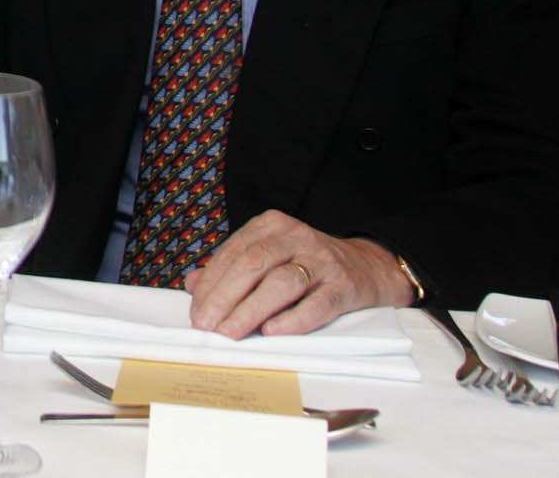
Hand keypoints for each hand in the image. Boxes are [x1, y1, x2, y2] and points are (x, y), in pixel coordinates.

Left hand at [184, 211, 412, 337]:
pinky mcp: (344, 286)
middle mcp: (295, 237)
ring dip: (251, 310)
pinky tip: (272, 332)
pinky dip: (292, 319)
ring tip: (230, 332)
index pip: (232, 253)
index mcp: (270, 226)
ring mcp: (321, 260)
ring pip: (281, 283)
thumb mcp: (268, 256)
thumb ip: (230, 269)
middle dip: (224, 297)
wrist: (366, 267)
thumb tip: (191, 286)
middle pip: (252, 265)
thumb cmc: (306, 264)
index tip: (196, 312)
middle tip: (207, 326)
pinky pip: (317, 304)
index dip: (210, 285)